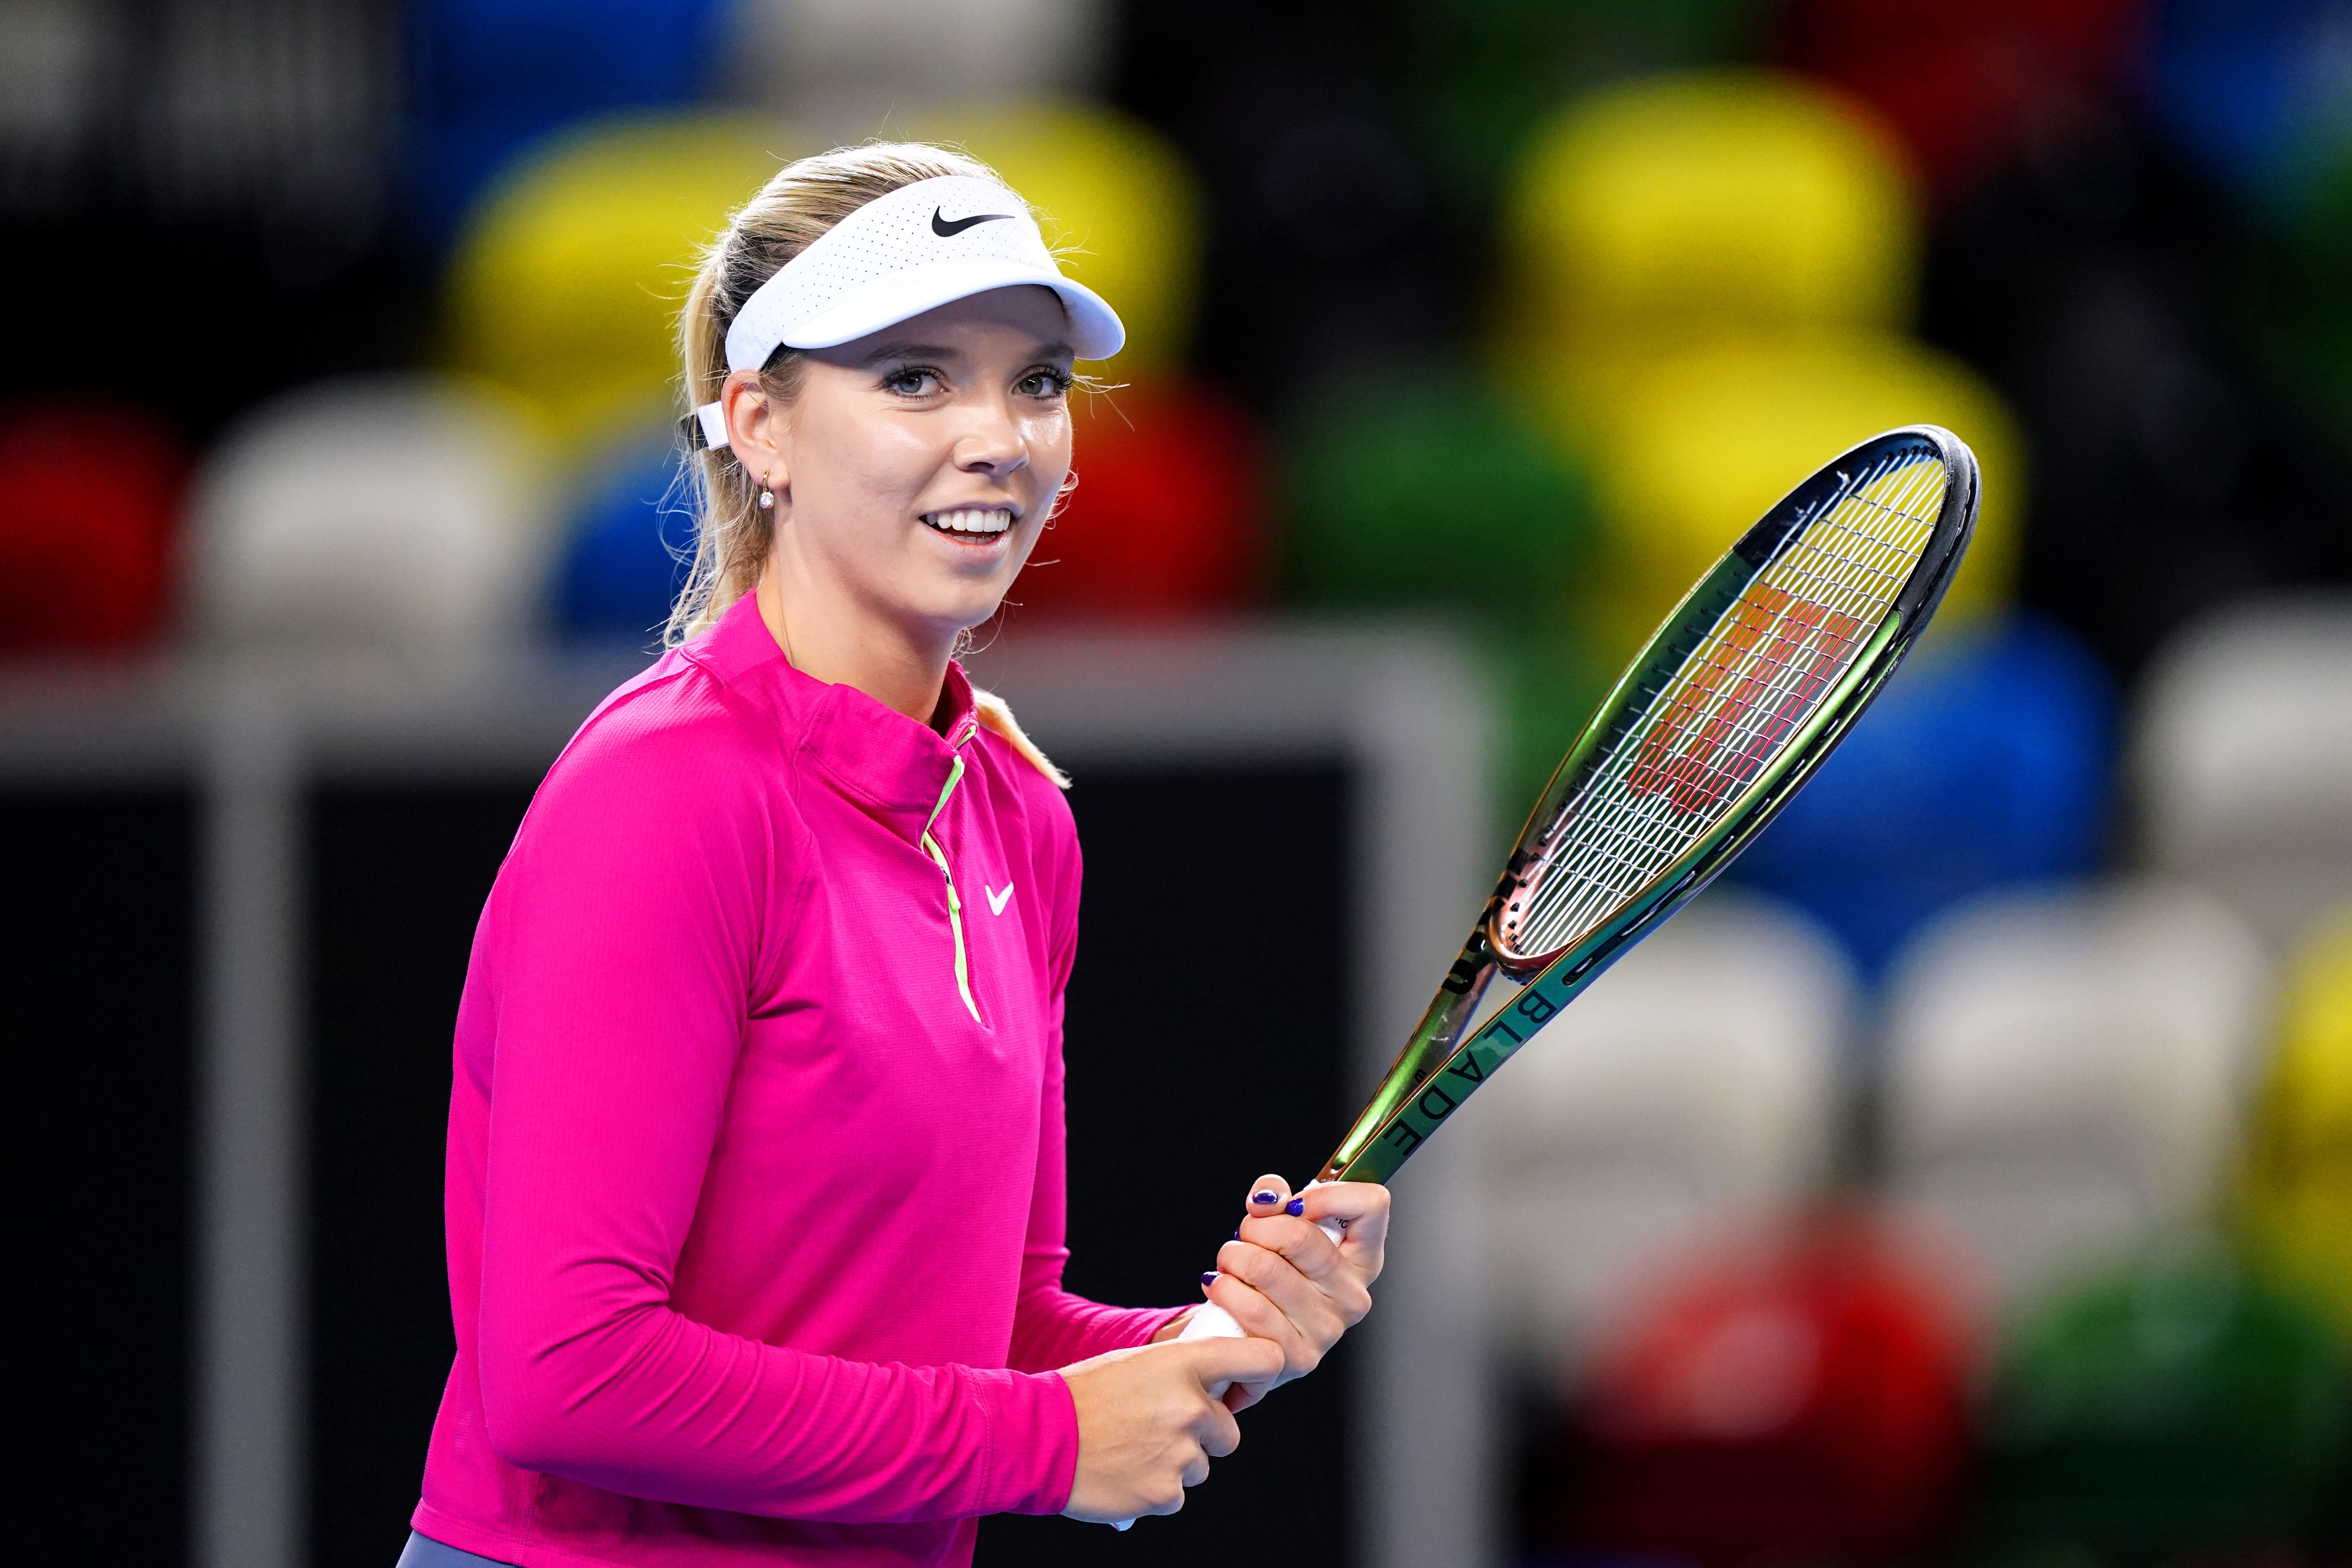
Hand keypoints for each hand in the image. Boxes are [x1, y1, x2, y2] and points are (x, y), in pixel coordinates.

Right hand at [1059, 1337, 1284, 1522]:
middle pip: (1228, 1431)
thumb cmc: (1082, 1395)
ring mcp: (1181, 1455)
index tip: (1248, 1385)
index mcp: (1184, 1364)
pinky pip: (1177, 1495)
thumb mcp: (1134, 1362)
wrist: (1038, 1438)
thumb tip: (1215, 1379)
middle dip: (1202, 1434)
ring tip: (1132, 1449)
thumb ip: (1179, 1368)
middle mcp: (1191, 1408)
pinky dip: (1155, 1488)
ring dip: (1176, 1462)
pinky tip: (1125, 1473)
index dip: (1262, 1372)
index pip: (1260, 1358)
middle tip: (1158, 1428)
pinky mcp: (1166, 1495)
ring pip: (1201, 1466)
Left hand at [1204, 1174, 1388, 1409]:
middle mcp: (1353, 1296)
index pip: (1372, 1205)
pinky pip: (1250, 1308)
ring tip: (1230, 1262)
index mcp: (1362, 1259)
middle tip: (1245, 1233)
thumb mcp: (1279, 1229)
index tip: (1294, 1203)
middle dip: (1256, 1226)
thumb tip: (1267, 1197)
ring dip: (1233, 1257)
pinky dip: (1225, 1289)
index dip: (1327, 1194)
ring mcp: (1329, 1330)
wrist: (1249, 1337)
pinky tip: (1222, 1287)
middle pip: (1298, 1235)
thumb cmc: (1273, 1274)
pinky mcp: (1298, 1358)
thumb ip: (1276, 1197)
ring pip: (1265, 1267)